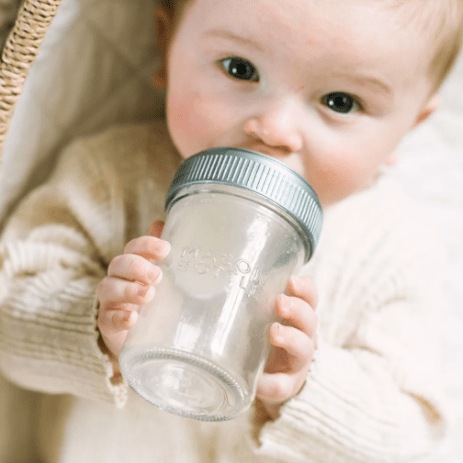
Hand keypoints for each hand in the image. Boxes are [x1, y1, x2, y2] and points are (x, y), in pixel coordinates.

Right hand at [97, 221, 168, 372]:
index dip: (147, 245)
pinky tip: (132, 319)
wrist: (145, 339)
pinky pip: (107, 319)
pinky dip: (118, 317)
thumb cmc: (156, 302)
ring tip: (149, 295)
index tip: (166, 249)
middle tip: (157, 276)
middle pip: (119, 264)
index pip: (134, 247)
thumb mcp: (166, 278)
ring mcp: (111, 302)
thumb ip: (163, 254)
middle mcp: (118, 279)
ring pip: (108, 288)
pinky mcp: (108, 325)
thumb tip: (161, 223)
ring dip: (128, 290)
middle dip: (137, 266)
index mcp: (134, 265)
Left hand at [256, 275, 317, 419]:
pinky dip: (272, 383)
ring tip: (274, 333)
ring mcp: (297, 361)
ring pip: (303, 348)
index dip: (305, 288)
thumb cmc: (264, 336)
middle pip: (310, 320)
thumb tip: (213, 284)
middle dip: (297, 309)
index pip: (309, 297)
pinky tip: (259, 381)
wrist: (269, 377)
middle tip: (280, 302)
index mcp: (298, 315)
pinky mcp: (286, 385)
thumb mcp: (261, 316)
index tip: (292, 281)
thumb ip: (249, 301)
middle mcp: (303, 335)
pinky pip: (282, 386)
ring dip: (291, 338)